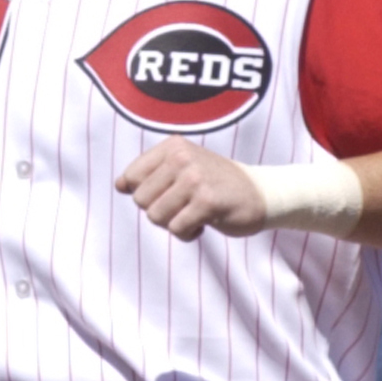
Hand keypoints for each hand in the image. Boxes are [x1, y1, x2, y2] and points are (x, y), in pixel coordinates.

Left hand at [115, 138, 268, 241]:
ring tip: (193, 214)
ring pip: (156, 216)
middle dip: (159, 211)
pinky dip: (187, 233)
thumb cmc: (215, 183)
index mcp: (172, 147)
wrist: (261, 193)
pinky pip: (177, 228)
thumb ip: (150, 173)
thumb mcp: (182, 167)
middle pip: (141, 201)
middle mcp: (182, 158)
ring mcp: (195, 179)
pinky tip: (203, 224)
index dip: (144, 194)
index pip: (131, 178)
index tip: (167, 194)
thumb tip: (119, 185)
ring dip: (173, 223)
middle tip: (184, 206)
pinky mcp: (207, 202)